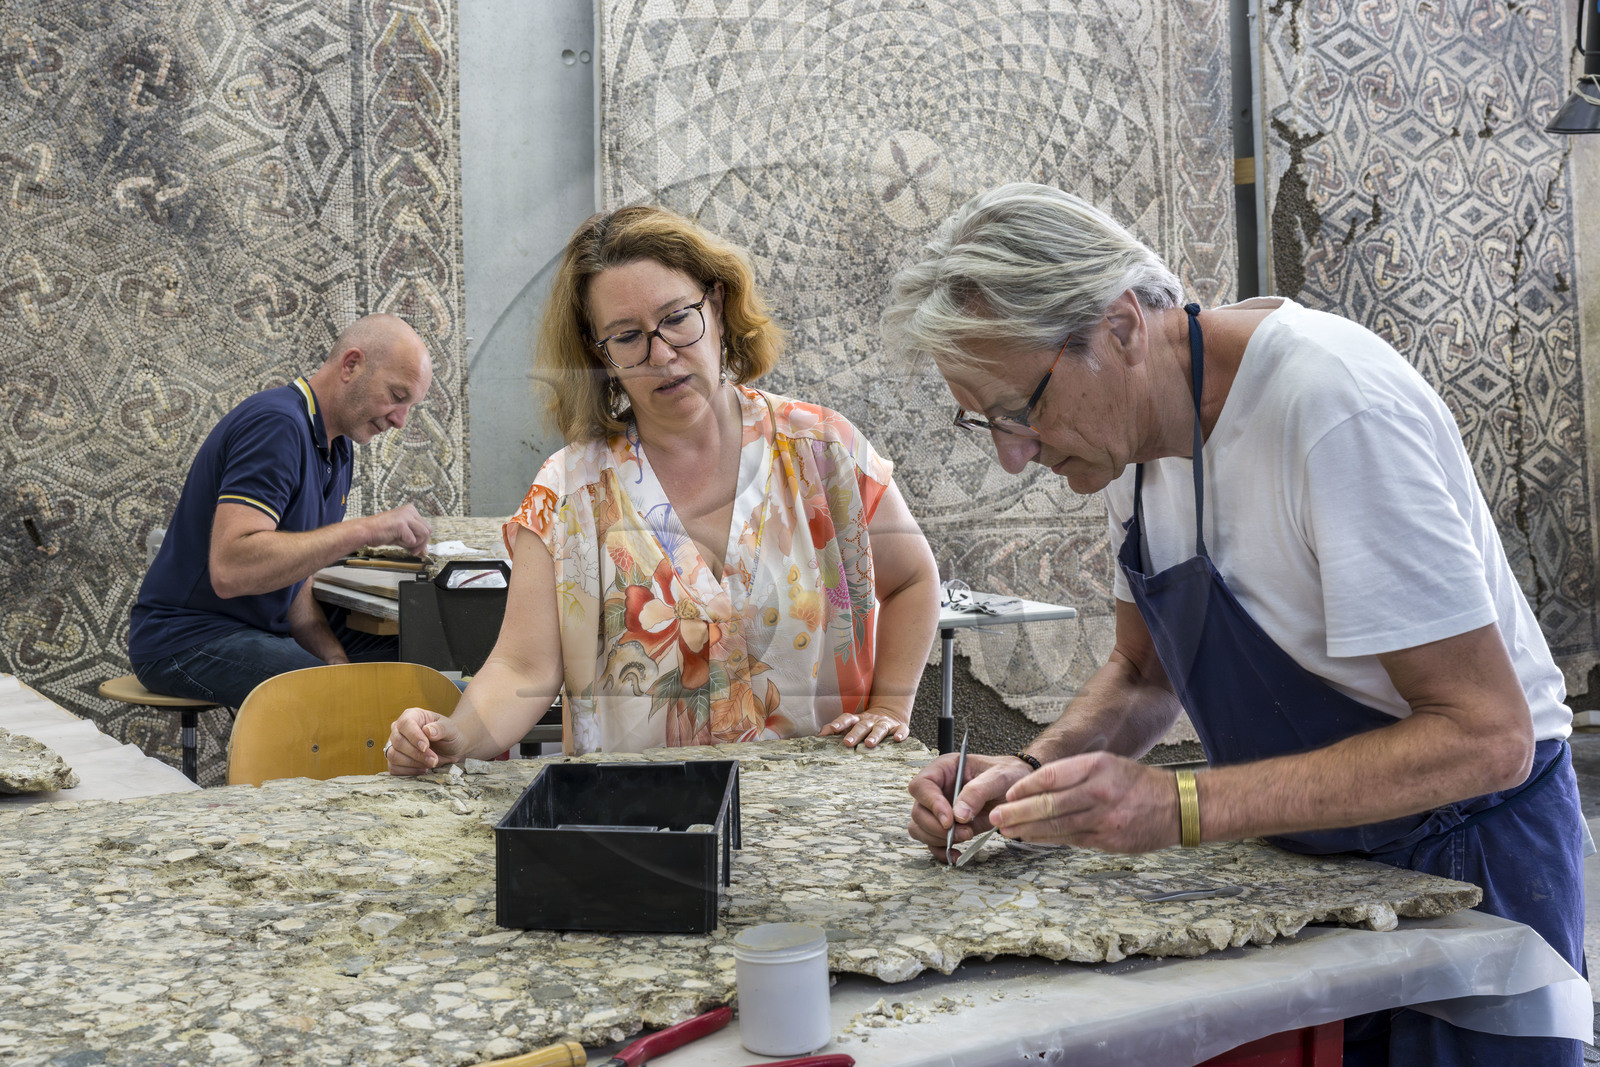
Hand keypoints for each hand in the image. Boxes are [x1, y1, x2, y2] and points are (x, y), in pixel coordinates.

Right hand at [366, 503, 430, 556]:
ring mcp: (405, 516)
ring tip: (403, 544)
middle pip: (428, 530)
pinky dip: (405, 545)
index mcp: (411, 510)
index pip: (426, 526)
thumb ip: (414, 538)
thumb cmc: (381, 532)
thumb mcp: (402, 533)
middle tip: (413, 551)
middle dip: (422, 544)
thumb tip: (425, 549)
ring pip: (424, 534)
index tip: (417, 548)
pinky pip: (412, 540)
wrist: (365, 531)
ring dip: (415, 544)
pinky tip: (395, 540)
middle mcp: (410, 510)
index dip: (423, 540)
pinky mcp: (401, 524)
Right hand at [386, 706, 463, 775]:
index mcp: (411, 715)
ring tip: (430, 763)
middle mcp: (399, 729)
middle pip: (398, 742)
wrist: (450, 748)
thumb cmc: (449, 735)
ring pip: (393, 755)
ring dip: (412, 763)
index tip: (426, 747)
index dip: (414, 736)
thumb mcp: (450, 729)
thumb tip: (427, 731)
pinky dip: (407, 771)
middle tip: (434, 759)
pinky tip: (423, 769)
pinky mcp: (395, 759)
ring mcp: (395, 744)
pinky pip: (393, 767)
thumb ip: (441, 728)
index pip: (405, 724)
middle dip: (416, 753)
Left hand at [818, 709, 908, 748]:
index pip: (847, 718)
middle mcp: (871, 720)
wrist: (890, 714)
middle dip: (855, 734)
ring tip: (869, 744)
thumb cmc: (865, 725)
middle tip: (848, 743)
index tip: (832, 729)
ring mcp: (885, 723)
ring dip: (875, 735)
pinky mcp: (899, 727)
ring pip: (880, 728)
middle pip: (862, 726)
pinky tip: (897, 739)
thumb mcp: (851, 725)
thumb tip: (818, 737)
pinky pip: (901, 730)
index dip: (839, 723)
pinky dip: (900, 734)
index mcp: (857, 720)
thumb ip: (835, 729)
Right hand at [906, 752, 1032, 860]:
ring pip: (920, 828)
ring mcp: (940, 809)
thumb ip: (978, 791)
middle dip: (937, 827)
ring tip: (968, 835)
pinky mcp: (947, 827)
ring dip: (939, 839)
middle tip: (965, 832)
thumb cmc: (1009, 775)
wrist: (1019, 791)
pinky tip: (957, 854)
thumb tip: (958, 815)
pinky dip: (942, 852)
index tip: (949, 820)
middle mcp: (937, 789)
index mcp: (944, 769)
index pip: (921, 785)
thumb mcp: (1000, 776)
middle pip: (918, 811)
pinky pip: (932, 842)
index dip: (931, 804)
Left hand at [990, 751, 1181, 853]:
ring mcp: (1104, 818)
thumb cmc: (1139, 784)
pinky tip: (1032, 839)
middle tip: (996, 816)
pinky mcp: (1107, 840)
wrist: (1178, 807)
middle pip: (1049, 803)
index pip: (1051, 776)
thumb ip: (1074, 773)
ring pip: (1057, 825)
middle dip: (1017, 812)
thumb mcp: (1108, 764)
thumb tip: (1035, 786)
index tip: (1007, 793)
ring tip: (1006, 830)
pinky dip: (1047, 840)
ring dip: (1027, 830)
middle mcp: (1099, 791)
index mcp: (1097, 767)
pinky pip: (1070, 840)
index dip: (1024, 787)